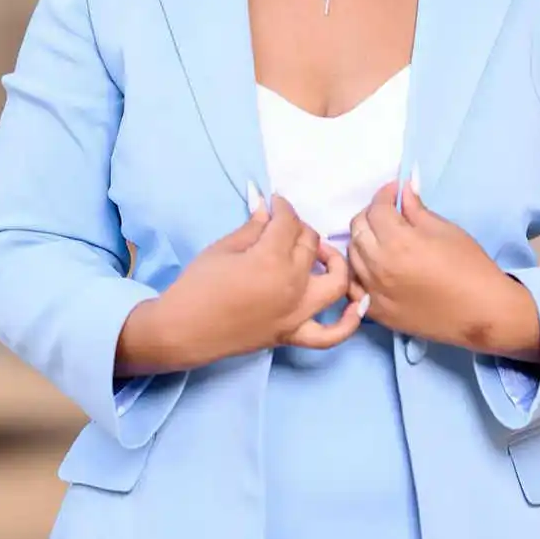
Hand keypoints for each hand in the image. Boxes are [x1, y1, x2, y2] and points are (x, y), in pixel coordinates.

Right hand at [152, 192, 366, 366]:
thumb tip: (268, 209)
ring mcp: (297, 313)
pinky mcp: (292, 334)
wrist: (183, 329)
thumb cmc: (197, 286)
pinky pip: (331, 335)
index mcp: (271, 258)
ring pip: (336, 282)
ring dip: (335, 262)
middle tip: (284, 226)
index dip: (283, 207)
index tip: (275, 203)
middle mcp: (292, 285)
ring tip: (321, 255)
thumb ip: (253, 228)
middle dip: (299, 228)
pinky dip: (348, 322)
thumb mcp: (223, 248)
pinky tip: (356, 305)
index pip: (288, 222)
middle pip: (311, 244)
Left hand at [347, 179, 539, 359]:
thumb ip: (417, 210)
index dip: (386, 194)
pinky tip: (372, 266)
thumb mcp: (446, 230)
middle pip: (358, 229)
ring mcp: (373, 290)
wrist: (481, 312)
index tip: (396, 190)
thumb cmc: (470, 267)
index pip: (377, 209)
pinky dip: (357, 271)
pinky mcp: (375, 311)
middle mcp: (379, 265)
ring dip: (362, 240)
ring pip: (351, 255)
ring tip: (380, 238)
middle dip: (371, 214)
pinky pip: (352, 286)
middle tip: (388, 213)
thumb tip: (404, 190)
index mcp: (398, 242)